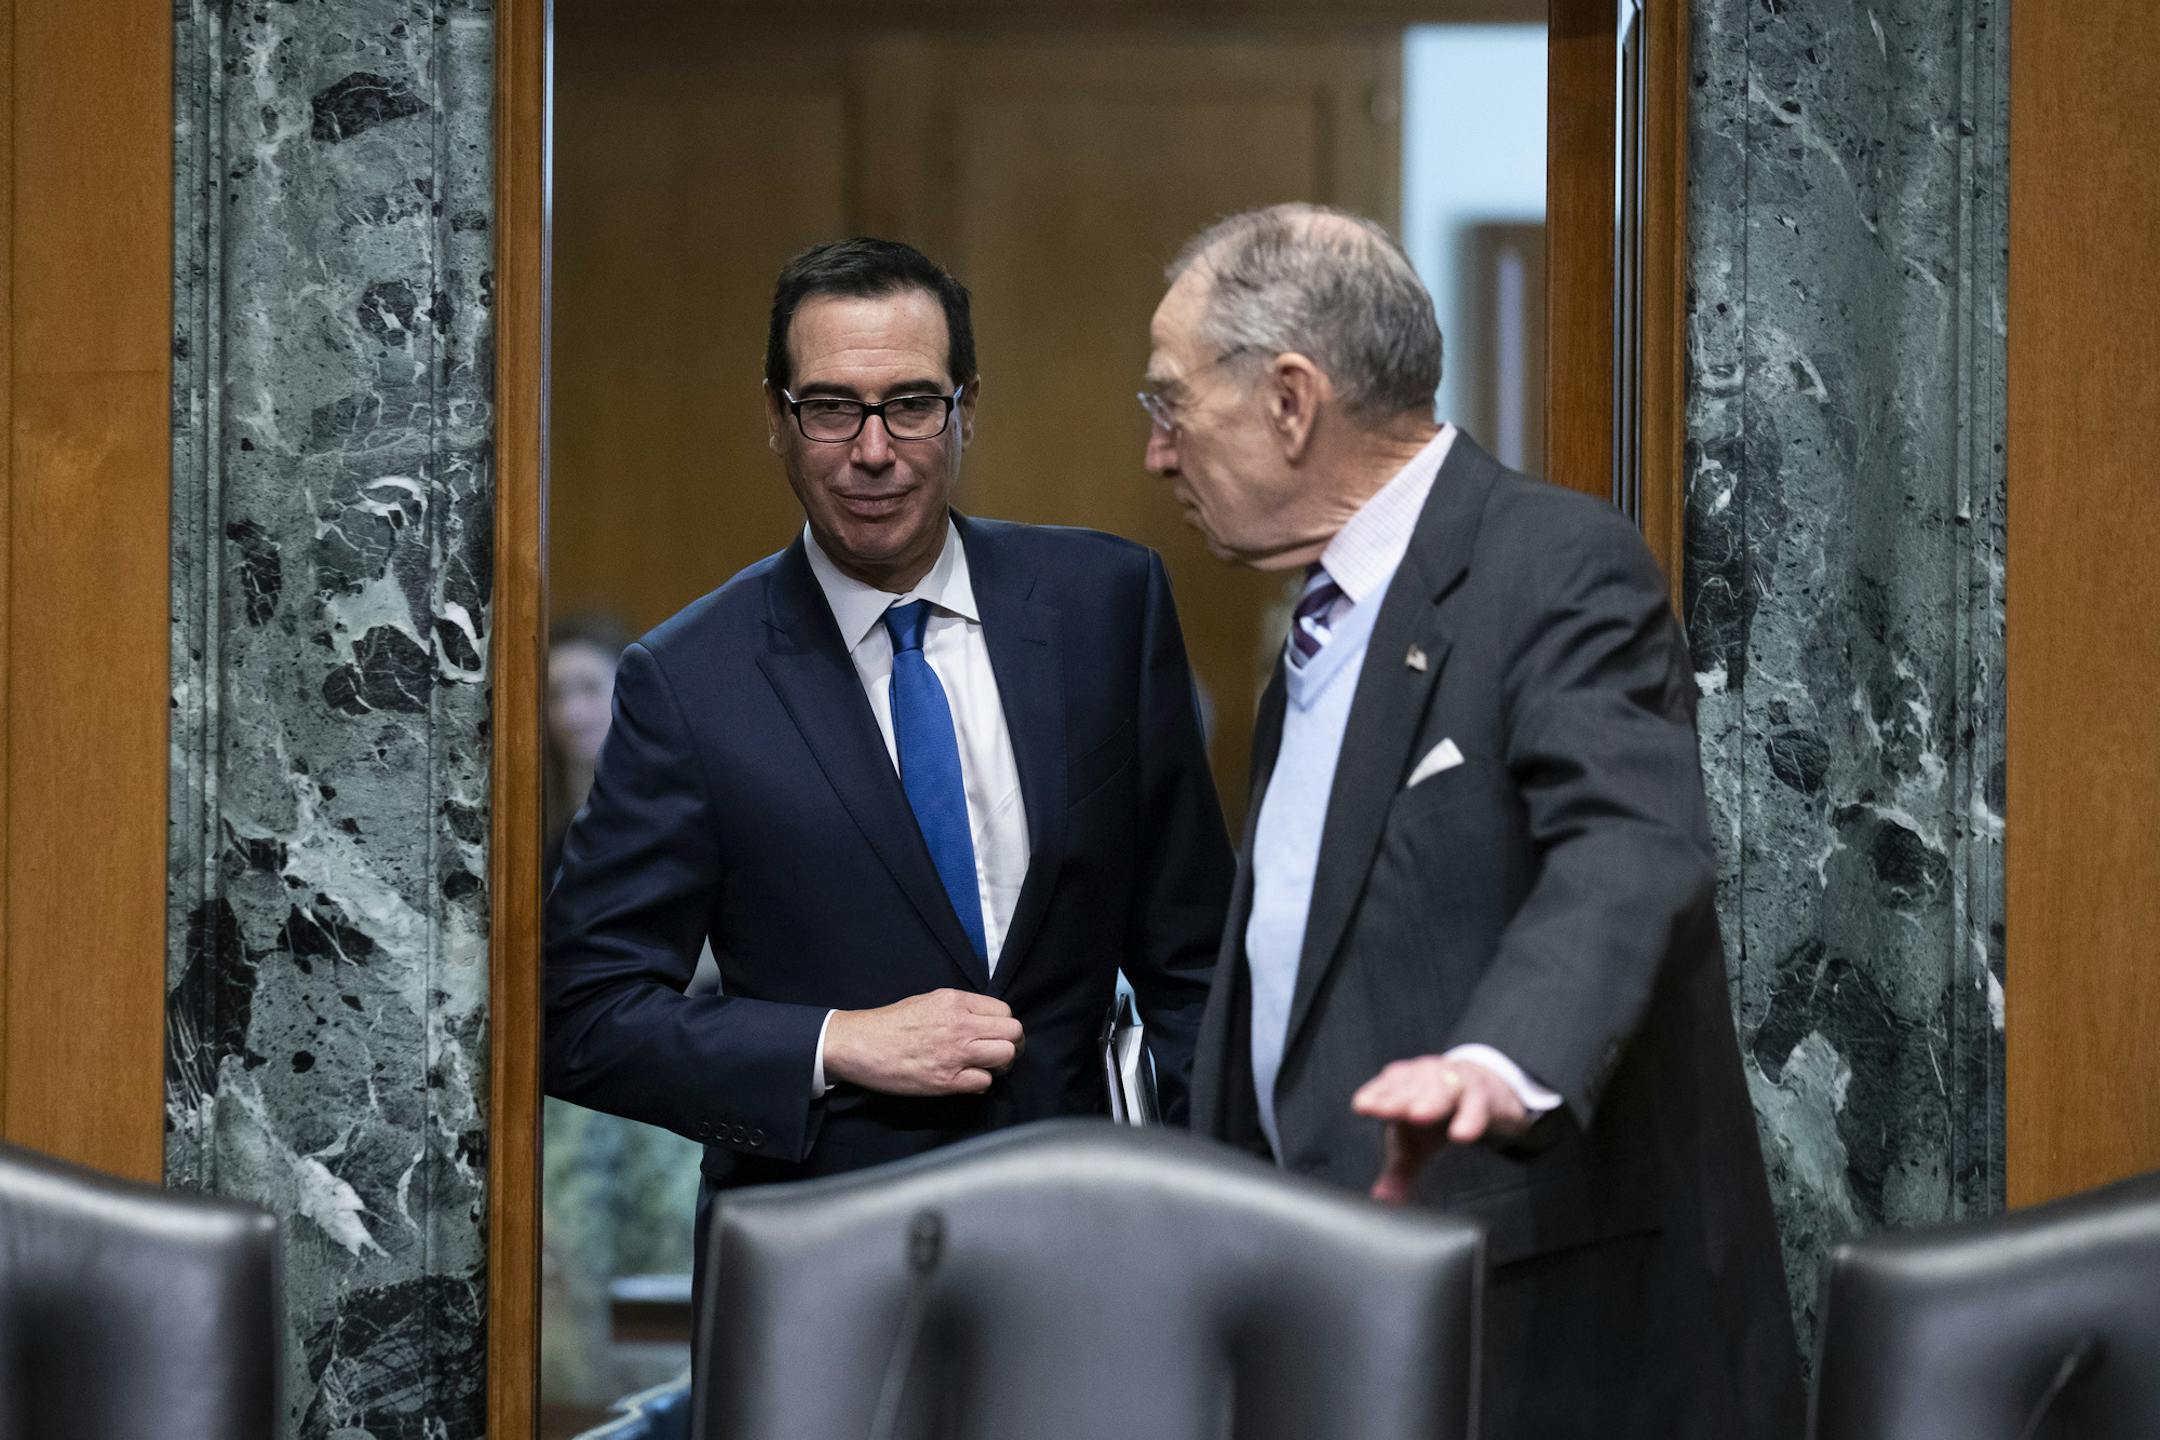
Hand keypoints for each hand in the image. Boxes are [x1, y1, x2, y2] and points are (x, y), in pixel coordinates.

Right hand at [822, 989, 1023, 1096]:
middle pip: (1013, 1033)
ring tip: (985, 1067)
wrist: (860, 1044)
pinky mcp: (946, 1081)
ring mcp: (955, 1054)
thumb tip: (985, 1021)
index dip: (1004, 1025)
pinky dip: (980, 1083)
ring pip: (1006, 1056)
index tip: (995, 1034)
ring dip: (1000, 1064)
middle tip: (998, 1052)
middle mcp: (961, 1025)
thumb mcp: (929, 1000)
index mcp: (956, 1002)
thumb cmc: (890, 1023)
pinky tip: (966, 1079)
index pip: (1005, 1011)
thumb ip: (961, 1009)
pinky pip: (984, 1082)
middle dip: (1011, 1044)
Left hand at [1351, 1055, 1529, 1205]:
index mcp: (1403, 1086)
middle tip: (1382, 1109)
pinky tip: (1462, 1133)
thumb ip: (1398, 1173)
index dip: (1374, 1095)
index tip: (1362, 1106)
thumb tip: (1381, 1200)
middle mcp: (1426, 1080)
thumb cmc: (1438, 1117)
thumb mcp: (1417, 1145)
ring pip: (1441, 1090)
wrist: (1486, 1092)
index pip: (1385, 1088)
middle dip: (1396, 1098)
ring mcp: (1455, 1084)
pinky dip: (1470, 1118)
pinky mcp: (1482, 1097)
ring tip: (1418, 1115)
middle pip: (1409, 1088)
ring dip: (1430, 1101)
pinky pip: (1476, 1106)